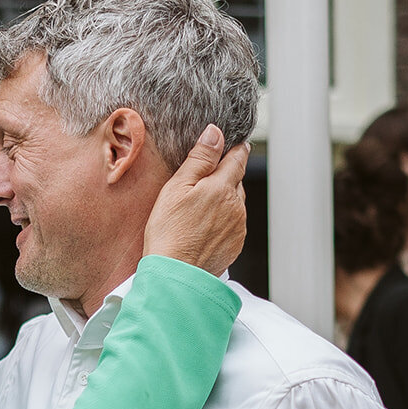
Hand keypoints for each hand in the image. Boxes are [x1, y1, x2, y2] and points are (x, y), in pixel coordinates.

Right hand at [143, 126, 249, 276]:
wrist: (175, 275)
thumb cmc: (169, 232)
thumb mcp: (177, 187)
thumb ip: (199, 159)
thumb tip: (215, 133)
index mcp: (223, 187)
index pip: (238, 158)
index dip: (234, 148)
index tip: (231, 144)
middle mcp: (237, 206)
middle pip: (236, 181)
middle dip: (225, 176)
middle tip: (204, 181)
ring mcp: (238, 227)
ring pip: (236, 203)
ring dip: (224, 200)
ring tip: (200, 208)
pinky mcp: (235, 245)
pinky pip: (233, 224)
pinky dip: (222, 221)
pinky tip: (203, 228)